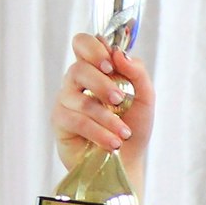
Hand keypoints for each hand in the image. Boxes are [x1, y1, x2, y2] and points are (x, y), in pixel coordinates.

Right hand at [52, 32, 155, 187]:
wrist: (126, 161)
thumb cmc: (133, 127)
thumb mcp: (145, 97)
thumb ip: (136, 72)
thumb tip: (119, 54)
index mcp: (95, 68)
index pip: (82, 43)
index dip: (93, 49)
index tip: (111, 65)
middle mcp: (76, 82)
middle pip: (79, 69)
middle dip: (102, 84)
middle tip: (120, 100)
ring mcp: (65, 101)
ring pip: (79, 99)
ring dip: (106, 116)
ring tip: (124, 133)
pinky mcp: (60, 122)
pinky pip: (75, 121)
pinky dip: (98, 132)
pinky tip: (113, 143)